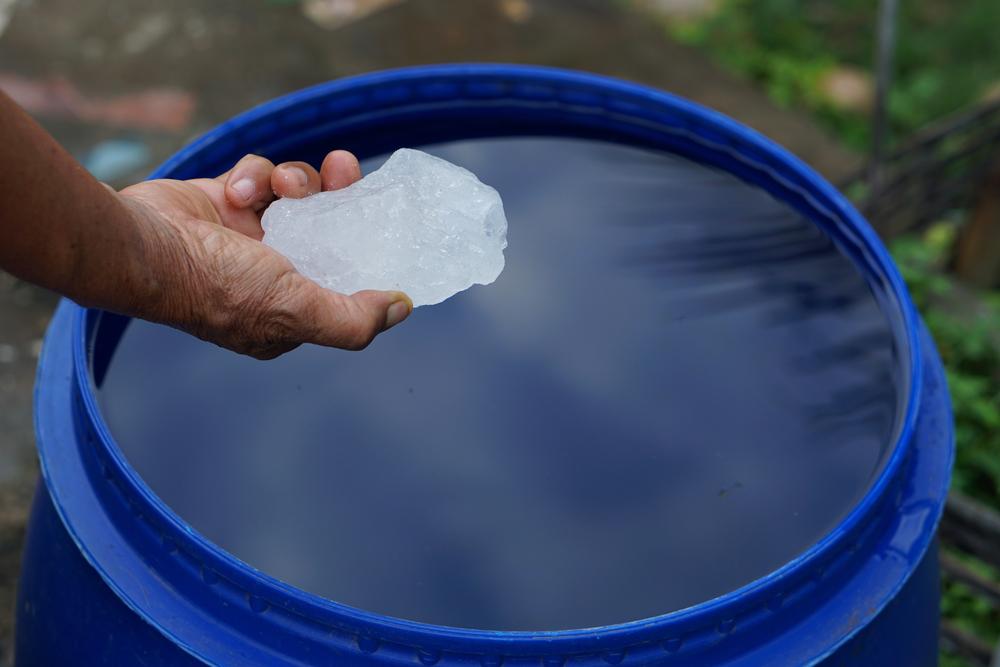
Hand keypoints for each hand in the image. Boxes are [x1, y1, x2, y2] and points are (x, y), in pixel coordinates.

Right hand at [117, 150, 411, 358]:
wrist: (140, 245)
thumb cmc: (217, 286)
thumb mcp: (296, 311)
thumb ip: (353, 318)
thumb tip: (402, 307)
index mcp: (291, 310)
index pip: (346, 278)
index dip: (366, 247)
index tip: (381, 217)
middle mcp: (273, 274)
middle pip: (329, 226)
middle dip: (339, 194)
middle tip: (344, 168)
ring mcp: (248, 236)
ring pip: (297, 194)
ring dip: (292, 181)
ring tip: (278, 186)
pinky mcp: (226, 202)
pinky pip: (259, 174)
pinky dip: (253, 174)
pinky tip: (238, 189)